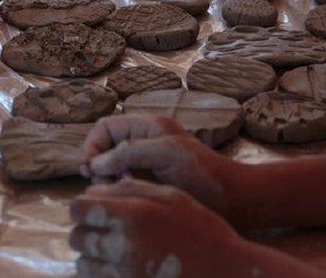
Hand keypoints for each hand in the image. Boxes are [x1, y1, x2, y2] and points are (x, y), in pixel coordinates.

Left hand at [69, 179, 247, 277]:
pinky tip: (116, 266)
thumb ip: (130, 189)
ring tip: (109, 249)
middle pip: (77, 236)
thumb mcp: (170, 196)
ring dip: (90, 254)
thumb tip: (93, 190)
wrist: (225, 271)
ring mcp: (124, 273)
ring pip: (83, 263)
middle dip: (83, 230)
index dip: (81, 206)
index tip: (90, 208)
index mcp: (132, 215)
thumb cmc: (201, 229)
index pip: (79, 208)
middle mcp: (123, 246)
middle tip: (99, 229)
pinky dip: (99, 273)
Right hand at [82, 114, 237, 217]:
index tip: (90, 170)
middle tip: (106, 186)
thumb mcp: (164, 155)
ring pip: (112, 168)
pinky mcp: (152, 182)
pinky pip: (124, 182)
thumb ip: (127, 152)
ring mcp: (147, 162)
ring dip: (108, 181)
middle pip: (104, 148)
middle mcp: (144, 141)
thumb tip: (95, 164)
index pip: (104, 127)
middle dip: (98, 166)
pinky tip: (130, 199)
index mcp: (147, 126)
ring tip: (120, 193)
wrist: (234, 199)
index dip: (92, 146)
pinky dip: (120, 190)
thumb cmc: (203, 174)